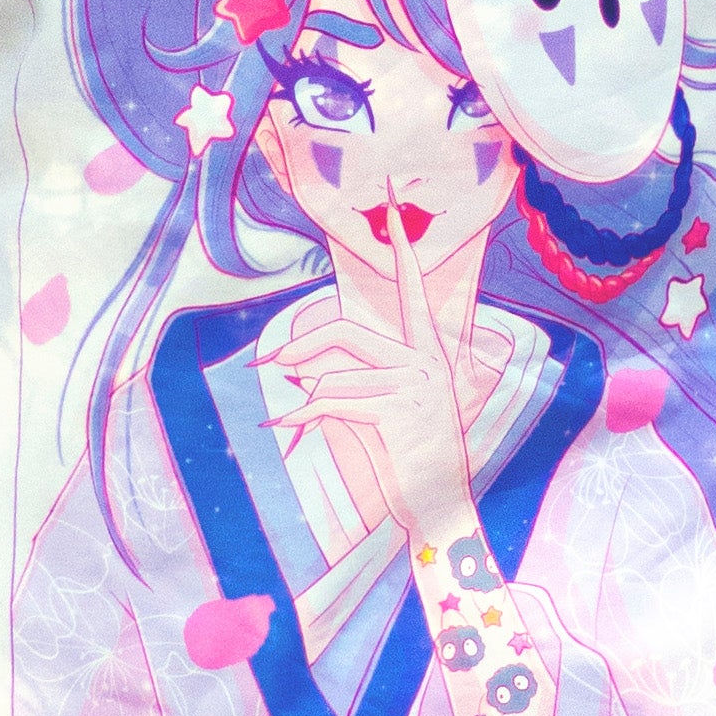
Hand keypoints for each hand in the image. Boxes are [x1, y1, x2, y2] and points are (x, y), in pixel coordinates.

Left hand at [261, 198, 478, 559]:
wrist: (441, 509)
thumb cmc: (413, 461)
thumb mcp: (390, 411)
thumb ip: (358, 381)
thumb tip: (302, 368)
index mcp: (429, 353)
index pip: (413, 289)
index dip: (401, 248)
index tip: (392, 207)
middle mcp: (427, 362)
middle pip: (348, 331)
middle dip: (303, 343)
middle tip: (273, 361)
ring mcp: (416, 386)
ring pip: (335, 374)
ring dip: (304, 398)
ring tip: (291, 416)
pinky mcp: (400, 413)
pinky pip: (334, 403)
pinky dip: (302, 417)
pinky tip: (287, 427)